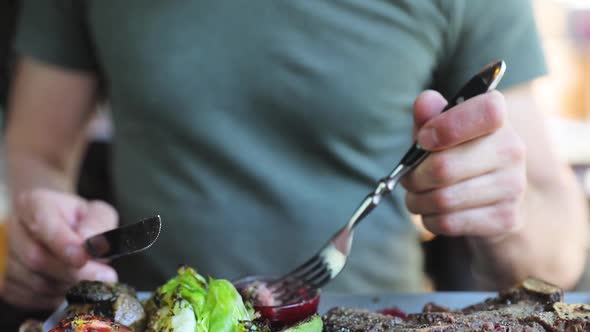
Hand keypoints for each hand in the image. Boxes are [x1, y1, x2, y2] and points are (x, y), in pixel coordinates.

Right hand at [1, 189, 118, 309]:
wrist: (63, 230)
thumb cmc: (81, 220)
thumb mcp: (97, 212)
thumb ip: (98, 224)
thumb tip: (91, 243)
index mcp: (34, 203)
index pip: (41, 223)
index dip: (62, 244)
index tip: (83, 258)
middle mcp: (13, 228)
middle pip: (34, 257)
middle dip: (72, 272)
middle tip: (102, 278)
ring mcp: (6, 255)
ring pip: (32, 281)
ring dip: (66, 286)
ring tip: (88, 280)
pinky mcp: (7, 280)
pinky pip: (29, 297)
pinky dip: (54, 298)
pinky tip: (70, 288)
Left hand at [402, 90, 526, 238]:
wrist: (495, 197)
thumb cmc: (459, 154)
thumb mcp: (441, 130)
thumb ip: (430, 115)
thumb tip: (424, 102)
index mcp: (497, 119)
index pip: (486, 111)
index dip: (446, 126)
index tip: (423, 140)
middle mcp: (512, 150)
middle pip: (444, 167)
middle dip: (414, 177)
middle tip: (409, 178)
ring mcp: (513, 186)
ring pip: (443, 199)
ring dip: (418, 200)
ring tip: (418, 196)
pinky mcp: (506, 218)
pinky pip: (449, 222)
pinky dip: (430, 219)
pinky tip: (434, 212)